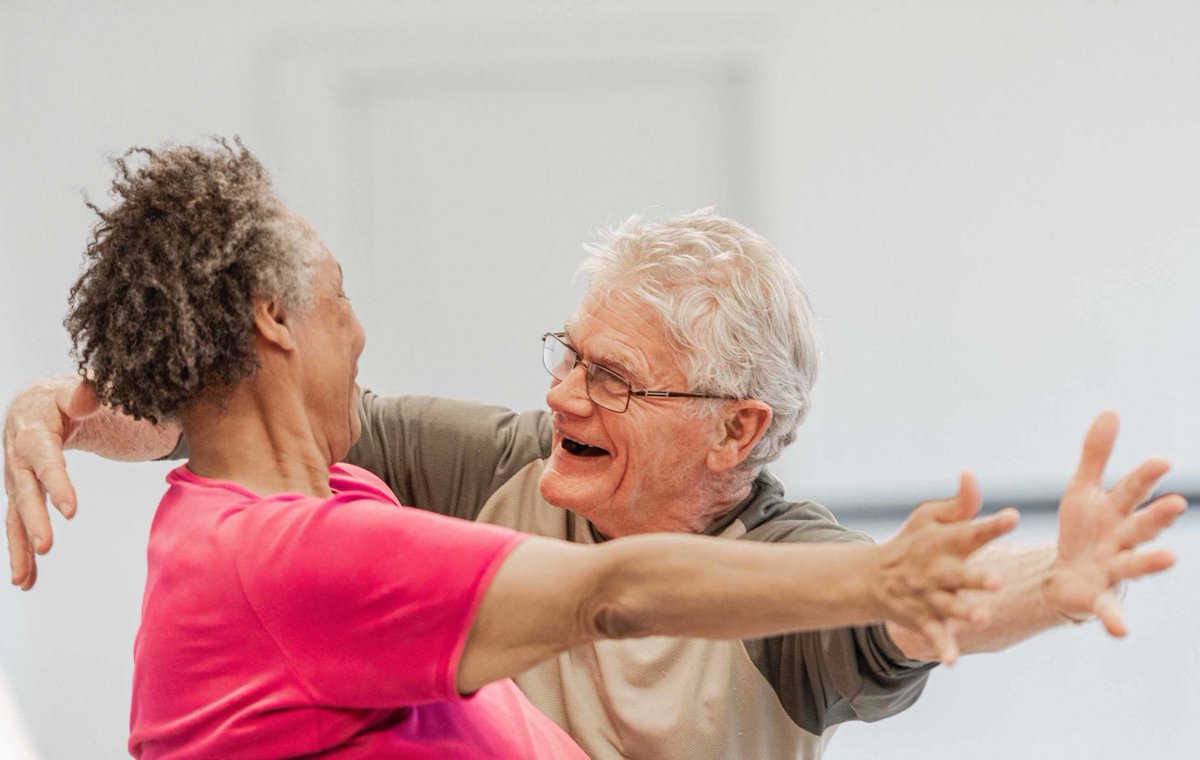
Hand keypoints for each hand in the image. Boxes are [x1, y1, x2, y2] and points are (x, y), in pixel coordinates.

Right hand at [4, 376, 99, 589]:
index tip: (71, 511)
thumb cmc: (59, 398)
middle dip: (34, 522)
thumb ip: (85, 392)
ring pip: (15, 517)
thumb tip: (91, 391)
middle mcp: (18, 461)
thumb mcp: (72, 391)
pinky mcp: (20, 494)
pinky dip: (21, 551)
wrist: (33, 405)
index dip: (57, 484)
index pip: (46, 461)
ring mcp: (16, 480)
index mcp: (33, 434)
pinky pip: (18, 525)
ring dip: (20, 548)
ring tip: (24, 579)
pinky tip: (26, 579)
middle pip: (25, 493)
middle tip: (47, 547)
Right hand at [875, 472, 1018, 664]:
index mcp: (944, 542)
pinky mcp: (923, 618)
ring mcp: (930, 596)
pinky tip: (951, 661)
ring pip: (949, 606)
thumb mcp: (930, 518)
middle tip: (997, 580)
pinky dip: (941, 648)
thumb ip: (959, 503)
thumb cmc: (914, 543)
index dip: (993, 525)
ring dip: (964, 612)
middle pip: (959, 574)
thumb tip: (971, 474)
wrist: (873, 578)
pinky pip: (933, 635)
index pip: (971, 531)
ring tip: (982, 617)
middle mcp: (938, 570)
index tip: (1013, 517)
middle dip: (977, 578)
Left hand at [1045, 411, 1186, 635]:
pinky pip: (1108, 610)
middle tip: (1176, 504)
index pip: (1132, 490)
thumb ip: (1095, 455)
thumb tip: (1111, 411)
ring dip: (1151, 562)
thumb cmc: (1083, 530)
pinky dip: (1115, 620)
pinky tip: (1121, 632)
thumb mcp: (1081, 490)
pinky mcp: (1098, 597)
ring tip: (1170, 558)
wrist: (1066, 576)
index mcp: (1117, 512)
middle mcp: (1123, 541)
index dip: (1145, 477)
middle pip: (1142, 526)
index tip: (1161, 461)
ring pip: (1135, 564)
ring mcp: (1114, 570)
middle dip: (1157, 516)